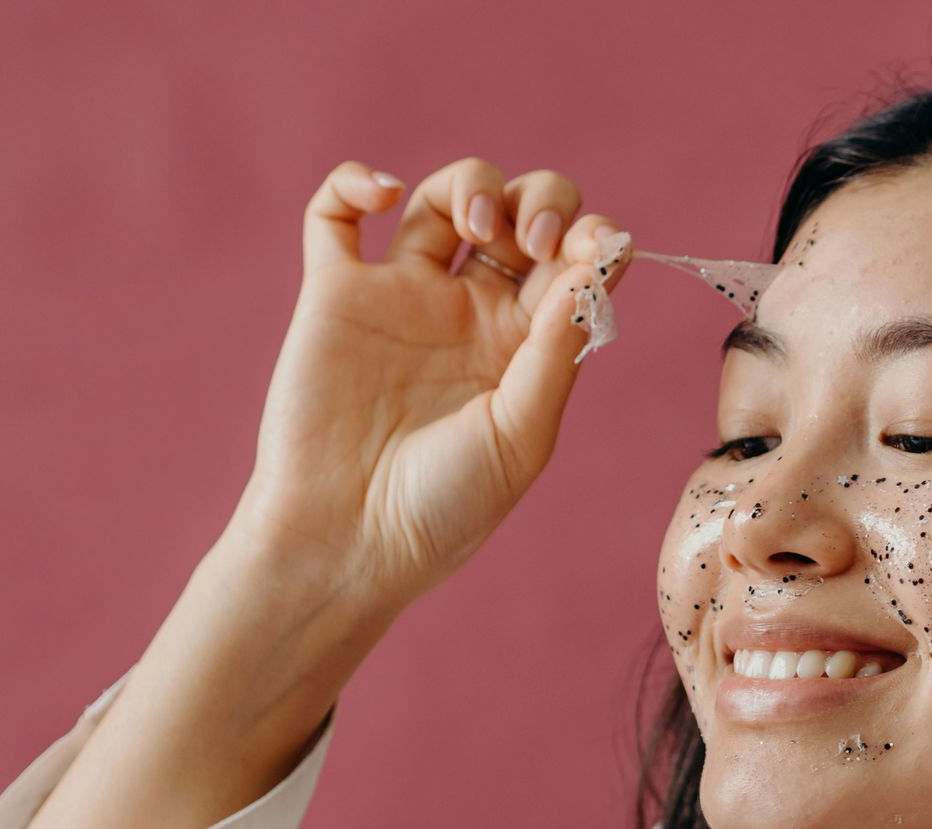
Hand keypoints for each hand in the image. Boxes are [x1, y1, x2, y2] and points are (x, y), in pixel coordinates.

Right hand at [224, 158, 629, 606]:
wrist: (347, 543)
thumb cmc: (444, 507)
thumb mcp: (521, 434)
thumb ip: (556, 349)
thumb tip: (596, 267)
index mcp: (529, 347)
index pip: (574, 263)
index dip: (592, 238)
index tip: (596, 249)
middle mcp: (472, 313)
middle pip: (521, 216)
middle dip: (542, 202)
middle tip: (536, 239)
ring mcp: (403, 298)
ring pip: (443, 198)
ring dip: (471, 183)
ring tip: (475, 222)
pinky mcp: (335, 294)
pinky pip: (336, 213)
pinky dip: (355, 183)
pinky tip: (384, 195)